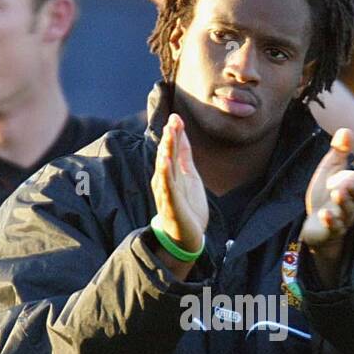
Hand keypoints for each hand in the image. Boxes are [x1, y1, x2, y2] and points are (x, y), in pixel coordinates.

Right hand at [151, 114, 207, 258]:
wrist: (187, 237)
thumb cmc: (187, 206)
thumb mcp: (189, 175)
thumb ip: (184, 155)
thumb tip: (181, 132)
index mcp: (169, 173)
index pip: (170, 149)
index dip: (174, 133)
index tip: (176, 116)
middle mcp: (164, 181)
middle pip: (166, 155)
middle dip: (170, 138)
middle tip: (173, 120)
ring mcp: (166, 193)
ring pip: (164, 168)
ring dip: (166, 150)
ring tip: (169, 134)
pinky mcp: (170, 205)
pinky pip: (167, 187)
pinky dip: (165, 173)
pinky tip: (165, 160)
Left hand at [302, 128, 353, 254]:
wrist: (315, 223)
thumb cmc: (325, 195)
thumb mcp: (331, 171)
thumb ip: (339, 152)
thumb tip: (346, 129)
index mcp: (353, 189)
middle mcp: (351, 204)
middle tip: (346, 182)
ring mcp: (342, 218)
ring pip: (347, 212)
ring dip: (343, 202)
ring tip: (337, 193)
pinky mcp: (331, 231)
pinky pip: (333, 228)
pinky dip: (330, 221)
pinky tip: (323, 213)